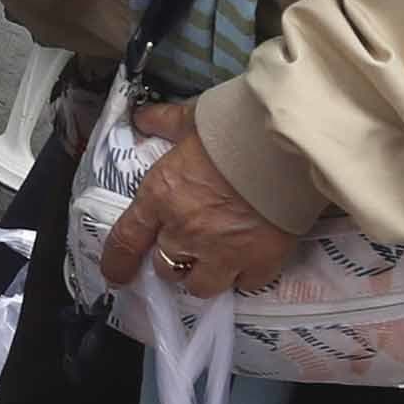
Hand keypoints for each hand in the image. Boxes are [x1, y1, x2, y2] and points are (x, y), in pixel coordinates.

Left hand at [95, 98, 296, 298]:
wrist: (288, 144)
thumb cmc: (234, 127)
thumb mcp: (190, 118)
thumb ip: (164, 122)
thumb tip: (143, 118)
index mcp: (161, 196)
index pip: (127, 239)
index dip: (118, 262)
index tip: (116, 276)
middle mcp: (186, 231)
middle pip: (165, 266)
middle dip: (171, 259)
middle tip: (186, 247)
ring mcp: (223, 251)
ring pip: (201, 286)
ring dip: (203, 276)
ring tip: (213, 262)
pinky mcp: (261, 261)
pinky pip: (245, 284)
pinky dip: (244, 276)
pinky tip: (249, 261)